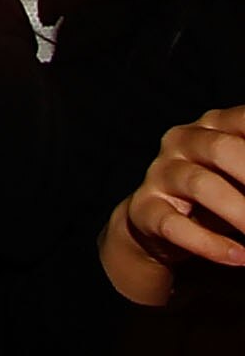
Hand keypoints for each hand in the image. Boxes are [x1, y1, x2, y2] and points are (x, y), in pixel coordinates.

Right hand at [104, 106, 244, 305]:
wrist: (159, 222)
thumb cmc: (220, 191)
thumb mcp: (241, 174)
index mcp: (213, 126)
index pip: (243, 122)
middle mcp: (182, 141)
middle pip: (221, 149)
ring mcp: (161, 173)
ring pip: (200, 185)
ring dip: (239, 212)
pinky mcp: (145, 209)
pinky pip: (175, 225)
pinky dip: (211, 244)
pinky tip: (240, 257)